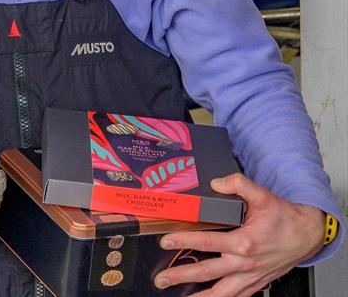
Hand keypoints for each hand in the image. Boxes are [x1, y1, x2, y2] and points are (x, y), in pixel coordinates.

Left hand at [155, 173, 324, 295]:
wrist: (307, 235)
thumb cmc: (284, 218)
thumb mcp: (262, 194)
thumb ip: (237, 184)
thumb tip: (215, 183)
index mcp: (244, 242)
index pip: (206, 243)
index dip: (183, 242)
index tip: (165, 241)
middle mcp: (245, 263)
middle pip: (206, 273)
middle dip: (181, 276)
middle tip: (161, 279)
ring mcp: (250, 277)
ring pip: (221, 292)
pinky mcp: (256, 283)